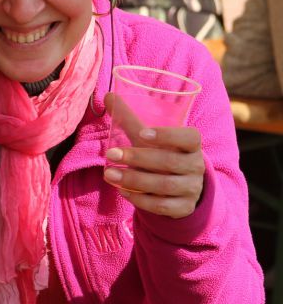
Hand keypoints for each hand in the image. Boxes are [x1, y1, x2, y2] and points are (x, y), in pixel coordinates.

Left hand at [103, 94, 205, 218]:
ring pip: (164, 185)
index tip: (142, 134)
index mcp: (191, 145)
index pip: (189, 138)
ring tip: (109, 175)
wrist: (182, 188)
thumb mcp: (151, 139)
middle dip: (138, 158)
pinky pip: (163, 206)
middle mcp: (195, 166)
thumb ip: (131, 120)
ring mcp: (191, 188)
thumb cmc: (163, 155)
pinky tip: (123, 191)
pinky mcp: (183, 207)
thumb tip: (109, 95)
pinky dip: (141, 199)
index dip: (167, 135)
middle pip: (169, 162)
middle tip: (110, 154)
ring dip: (134, 180)